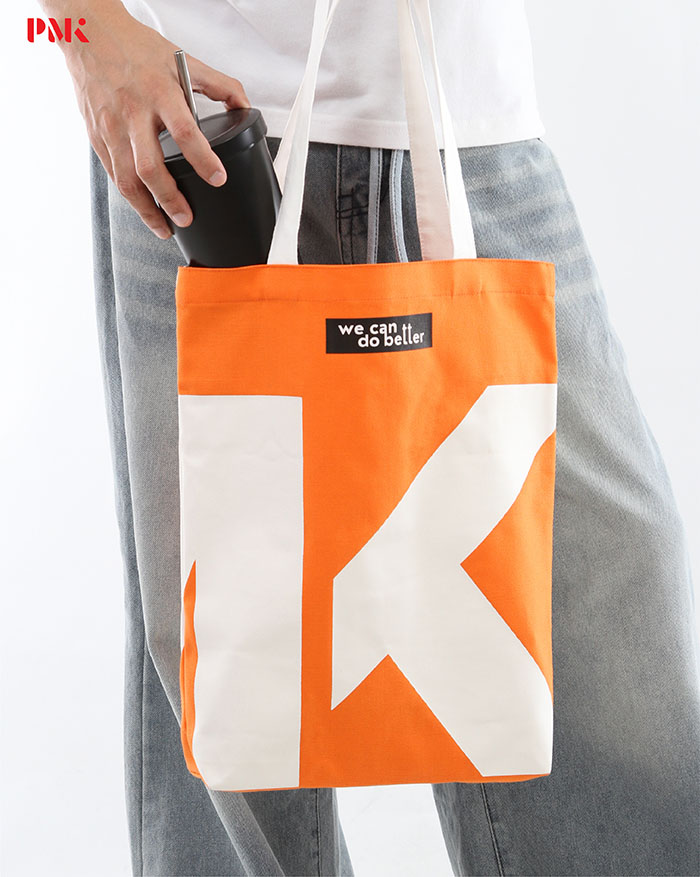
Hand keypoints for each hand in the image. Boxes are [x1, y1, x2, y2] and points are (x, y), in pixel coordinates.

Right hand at [61, 6, 249, 237]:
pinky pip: (114, 176)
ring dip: (147, 210)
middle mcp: (134, 113)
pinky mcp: (97, 137)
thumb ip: (219, 85)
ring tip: (165, 228)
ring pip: (127, 180)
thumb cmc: (136, 49)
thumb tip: (244, 106)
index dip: (203, 159)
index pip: (185, 132)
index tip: (218, 179)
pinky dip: (130, 198)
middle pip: (150, 167)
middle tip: (187, 218)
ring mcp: (112, 128)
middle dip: (170, 199)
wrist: (89, 34)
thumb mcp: (182, 61)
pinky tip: (144, 209)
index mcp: (160, 93)